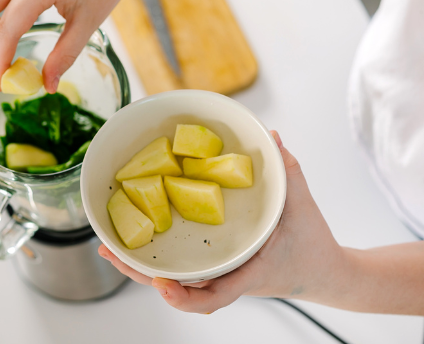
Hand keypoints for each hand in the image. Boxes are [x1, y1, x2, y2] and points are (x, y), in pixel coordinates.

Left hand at [99, 130, 345, 313]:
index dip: (187, 296)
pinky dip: (159, 262)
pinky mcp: (219, 271)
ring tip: (109, 249)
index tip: (163, 286)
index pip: (217, 295)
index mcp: (250, 272)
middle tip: (108, 252)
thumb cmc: (315, 247)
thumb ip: (288, 171)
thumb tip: (271, 137)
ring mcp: (222, 278)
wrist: (326, 275)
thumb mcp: (304, 206)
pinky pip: (184, 271)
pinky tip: (138, 245)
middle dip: (142, 274)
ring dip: (142, 268)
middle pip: (180, 290)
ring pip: (176, 282)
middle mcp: (230, 279)